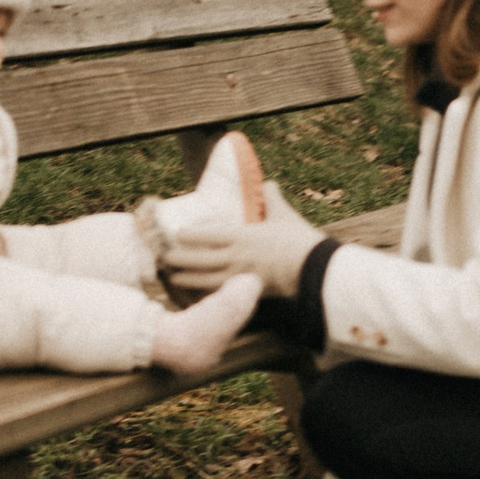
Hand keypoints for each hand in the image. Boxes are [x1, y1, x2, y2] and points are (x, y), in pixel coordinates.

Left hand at [164, 181, 324, 298]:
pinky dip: (207, 295)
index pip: (207, 236)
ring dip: (187, 279)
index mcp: (242, 236)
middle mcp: (236, 257)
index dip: (189, 236)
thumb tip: (268, 183)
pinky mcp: (249, 291)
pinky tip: (198, 295)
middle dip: (180, 259)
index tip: (176, 234)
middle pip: (200, 260)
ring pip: (206, 280)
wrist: (314, 269)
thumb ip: (272, 198)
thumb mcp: (284, 214)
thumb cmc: (298, 240)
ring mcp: (241, 276)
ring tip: (173, 278)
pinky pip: (222, 294)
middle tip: (164, 258)